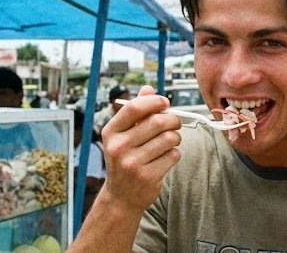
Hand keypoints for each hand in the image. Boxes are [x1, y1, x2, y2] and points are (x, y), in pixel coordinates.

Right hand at [98, 85, 181, 211]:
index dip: (154, 101)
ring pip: (169, 138)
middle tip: (174, 124)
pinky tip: (165, 158)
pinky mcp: (148, 176)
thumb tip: (148, 89)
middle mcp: (118, 147)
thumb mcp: (123, 135)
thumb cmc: (125, 159)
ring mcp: (132, 163)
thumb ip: (136, 111)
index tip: (165, 102)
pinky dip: (174, 154)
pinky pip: (174, 155)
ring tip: (169, 142)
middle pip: (158, 122)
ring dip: (175, 138)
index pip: (134, 108)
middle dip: (172, 120)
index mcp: (111, 132)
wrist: (121, 196)